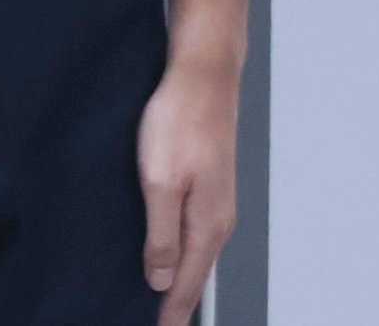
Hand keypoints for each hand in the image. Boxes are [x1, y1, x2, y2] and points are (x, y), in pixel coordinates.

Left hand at [138, 50, 238, 323]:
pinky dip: (184, 251)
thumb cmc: (178, 123)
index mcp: (207, 224)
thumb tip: (161, 281)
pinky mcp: (209, 185)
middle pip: (198, 273)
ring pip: (198, 253)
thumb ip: (162, 235)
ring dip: (182, 278)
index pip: (190, 283)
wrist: (202, 78)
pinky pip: (196, 231)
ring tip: (163, 300)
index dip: (173, 312)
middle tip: (162, 324)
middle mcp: (218, 219)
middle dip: (179, 302)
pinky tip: (170, 252)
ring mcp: (216, 202)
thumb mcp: (159, 182)